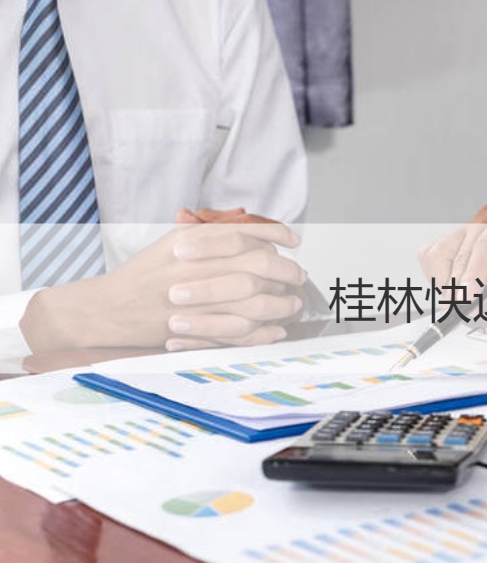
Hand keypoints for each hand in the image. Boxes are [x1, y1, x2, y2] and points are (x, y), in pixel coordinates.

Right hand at [21, 214, 305, 352]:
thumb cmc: (146, 274)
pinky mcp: (196, 329)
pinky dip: (264, 332)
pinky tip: (277, 329)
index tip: (294, 241)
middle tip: (300, 276)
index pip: (246, 234)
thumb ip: (213, 234)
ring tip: (292, 304)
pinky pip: (242, 332)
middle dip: (287, 272)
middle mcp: (196, 268)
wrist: (109, 309)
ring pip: (255, 301)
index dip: (276, 236)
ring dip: (281, 304)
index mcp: (191, 242)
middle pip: (258, 267)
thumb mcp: (174, 241)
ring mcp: (197, 301)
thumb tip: (257, 230)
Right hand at [418, 202, 486, 298]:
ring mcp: (470, 228)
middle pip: (460, 254)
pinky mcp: (459, 241)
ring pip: (439, 254)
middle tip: (468, 315)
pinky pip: (434, 256)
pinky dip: (439, 277)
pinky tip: (459, 290)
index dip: (474, 274)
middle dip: (460, 289)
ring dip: (446, 284)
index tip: (467, 298)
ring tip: (465, 305)